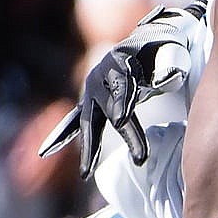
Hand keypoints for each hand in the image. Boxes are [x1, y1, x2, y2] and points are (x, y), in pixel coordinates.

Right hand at [41, 2, 203, 173]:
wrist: (148, 43)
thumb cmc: (164, 48)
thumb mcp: (172, 49)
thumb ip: (169, 63)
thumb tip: (162, 81)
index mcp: (121, 60)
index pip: (122, 85)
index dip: (122, 101)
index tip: (121, 119)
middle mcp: (100, 76)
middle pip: (109, 109)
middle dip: (126, 134)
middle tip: (142, 159)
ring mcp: (93, 90)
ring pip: (91, 122)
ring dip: (91, 148)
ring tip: (86, 174)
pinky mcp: (91, 102)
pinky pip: (74, 122)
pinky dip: (61, 135)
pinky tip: (45, 151)